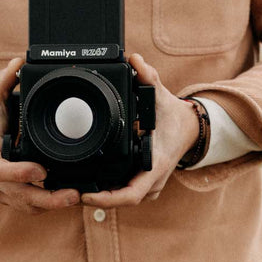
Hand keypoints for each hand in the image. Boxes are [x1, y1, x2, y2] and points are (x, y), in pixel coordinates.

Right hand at [0, 57, 80, 213]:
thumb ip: (4, 80)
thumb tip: (18, 62)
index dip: (19, 172)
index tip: (41, 169)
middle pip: (17, 195)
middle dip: (46, 198)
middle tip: (72, 195)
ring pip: (24, 205)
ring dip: (49, 205)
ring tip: (74, 198)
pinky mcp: (9, 198)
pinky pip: (27, 207)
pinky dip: (46, 206)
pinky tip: (64, 200)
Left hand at [81, 53, 199, 207]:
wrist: (191, 128)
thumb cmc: (175, 116)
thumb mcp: (162, 95)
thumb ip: (148, 77)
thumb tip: (135, 60)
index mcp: (156, 164)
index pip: (131, 194)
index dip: (108, 199)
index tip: (87, 196)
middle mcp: (152, 180)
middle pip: (121, 201)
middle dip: (96, 200)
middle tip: (70, 191)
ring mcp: (149, 184)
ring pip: (122, 199)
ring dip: (100, 197)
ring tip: (74, 188)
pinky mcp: (144, 183)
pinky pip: (124, 193)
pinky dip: (108, 192)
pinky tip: (88, 185)